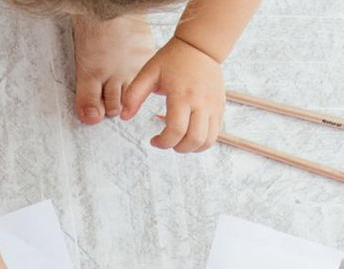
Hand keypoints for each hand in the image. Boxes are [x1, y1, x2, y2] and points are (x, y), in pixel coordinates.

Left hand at [123, 36, 223, 152]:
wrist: (201, 45)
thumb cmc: (172, 59)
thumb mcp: (149, 72)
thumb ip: (134, 94)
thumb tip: (124, 116)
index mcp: (182, 94)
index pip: (175, 131)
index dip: (163, 142)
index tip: (153, 140)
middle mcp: (201, 102)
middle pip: (193, 140)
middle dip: (177, 148)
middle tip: (167, 140)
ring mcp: (213, 105)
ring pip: (207, 141)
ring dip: (191, 147)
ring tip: (179, 139)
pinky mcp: (220, 107)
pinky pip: (214, 134)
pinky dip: (202, 141)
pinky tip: (189, 133)